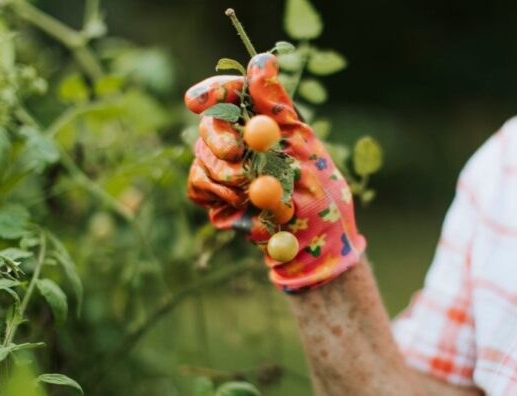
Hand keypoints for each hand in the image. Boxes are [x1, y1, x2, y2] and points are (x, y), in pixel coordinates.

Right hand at [184, 53, 365, 292]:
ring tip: (266, 199)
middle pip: (209, 125)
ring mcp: (224, 168)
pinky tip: (248, 210)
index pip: (231, 93)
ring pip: (202, 159)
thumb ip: (277, 106)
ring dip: (231, 180)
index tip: (195, 101)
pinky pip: (198, 187)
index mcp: (265, 120)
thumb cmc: (320, 194)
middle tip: (237, 156)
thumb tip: (262, 59)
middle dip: (219, 141)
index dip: (211, 91)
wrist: (315, 247)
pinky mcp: (214, 196)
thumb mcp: (304, 146)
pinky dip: (221, 200)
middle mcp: (241, 139)